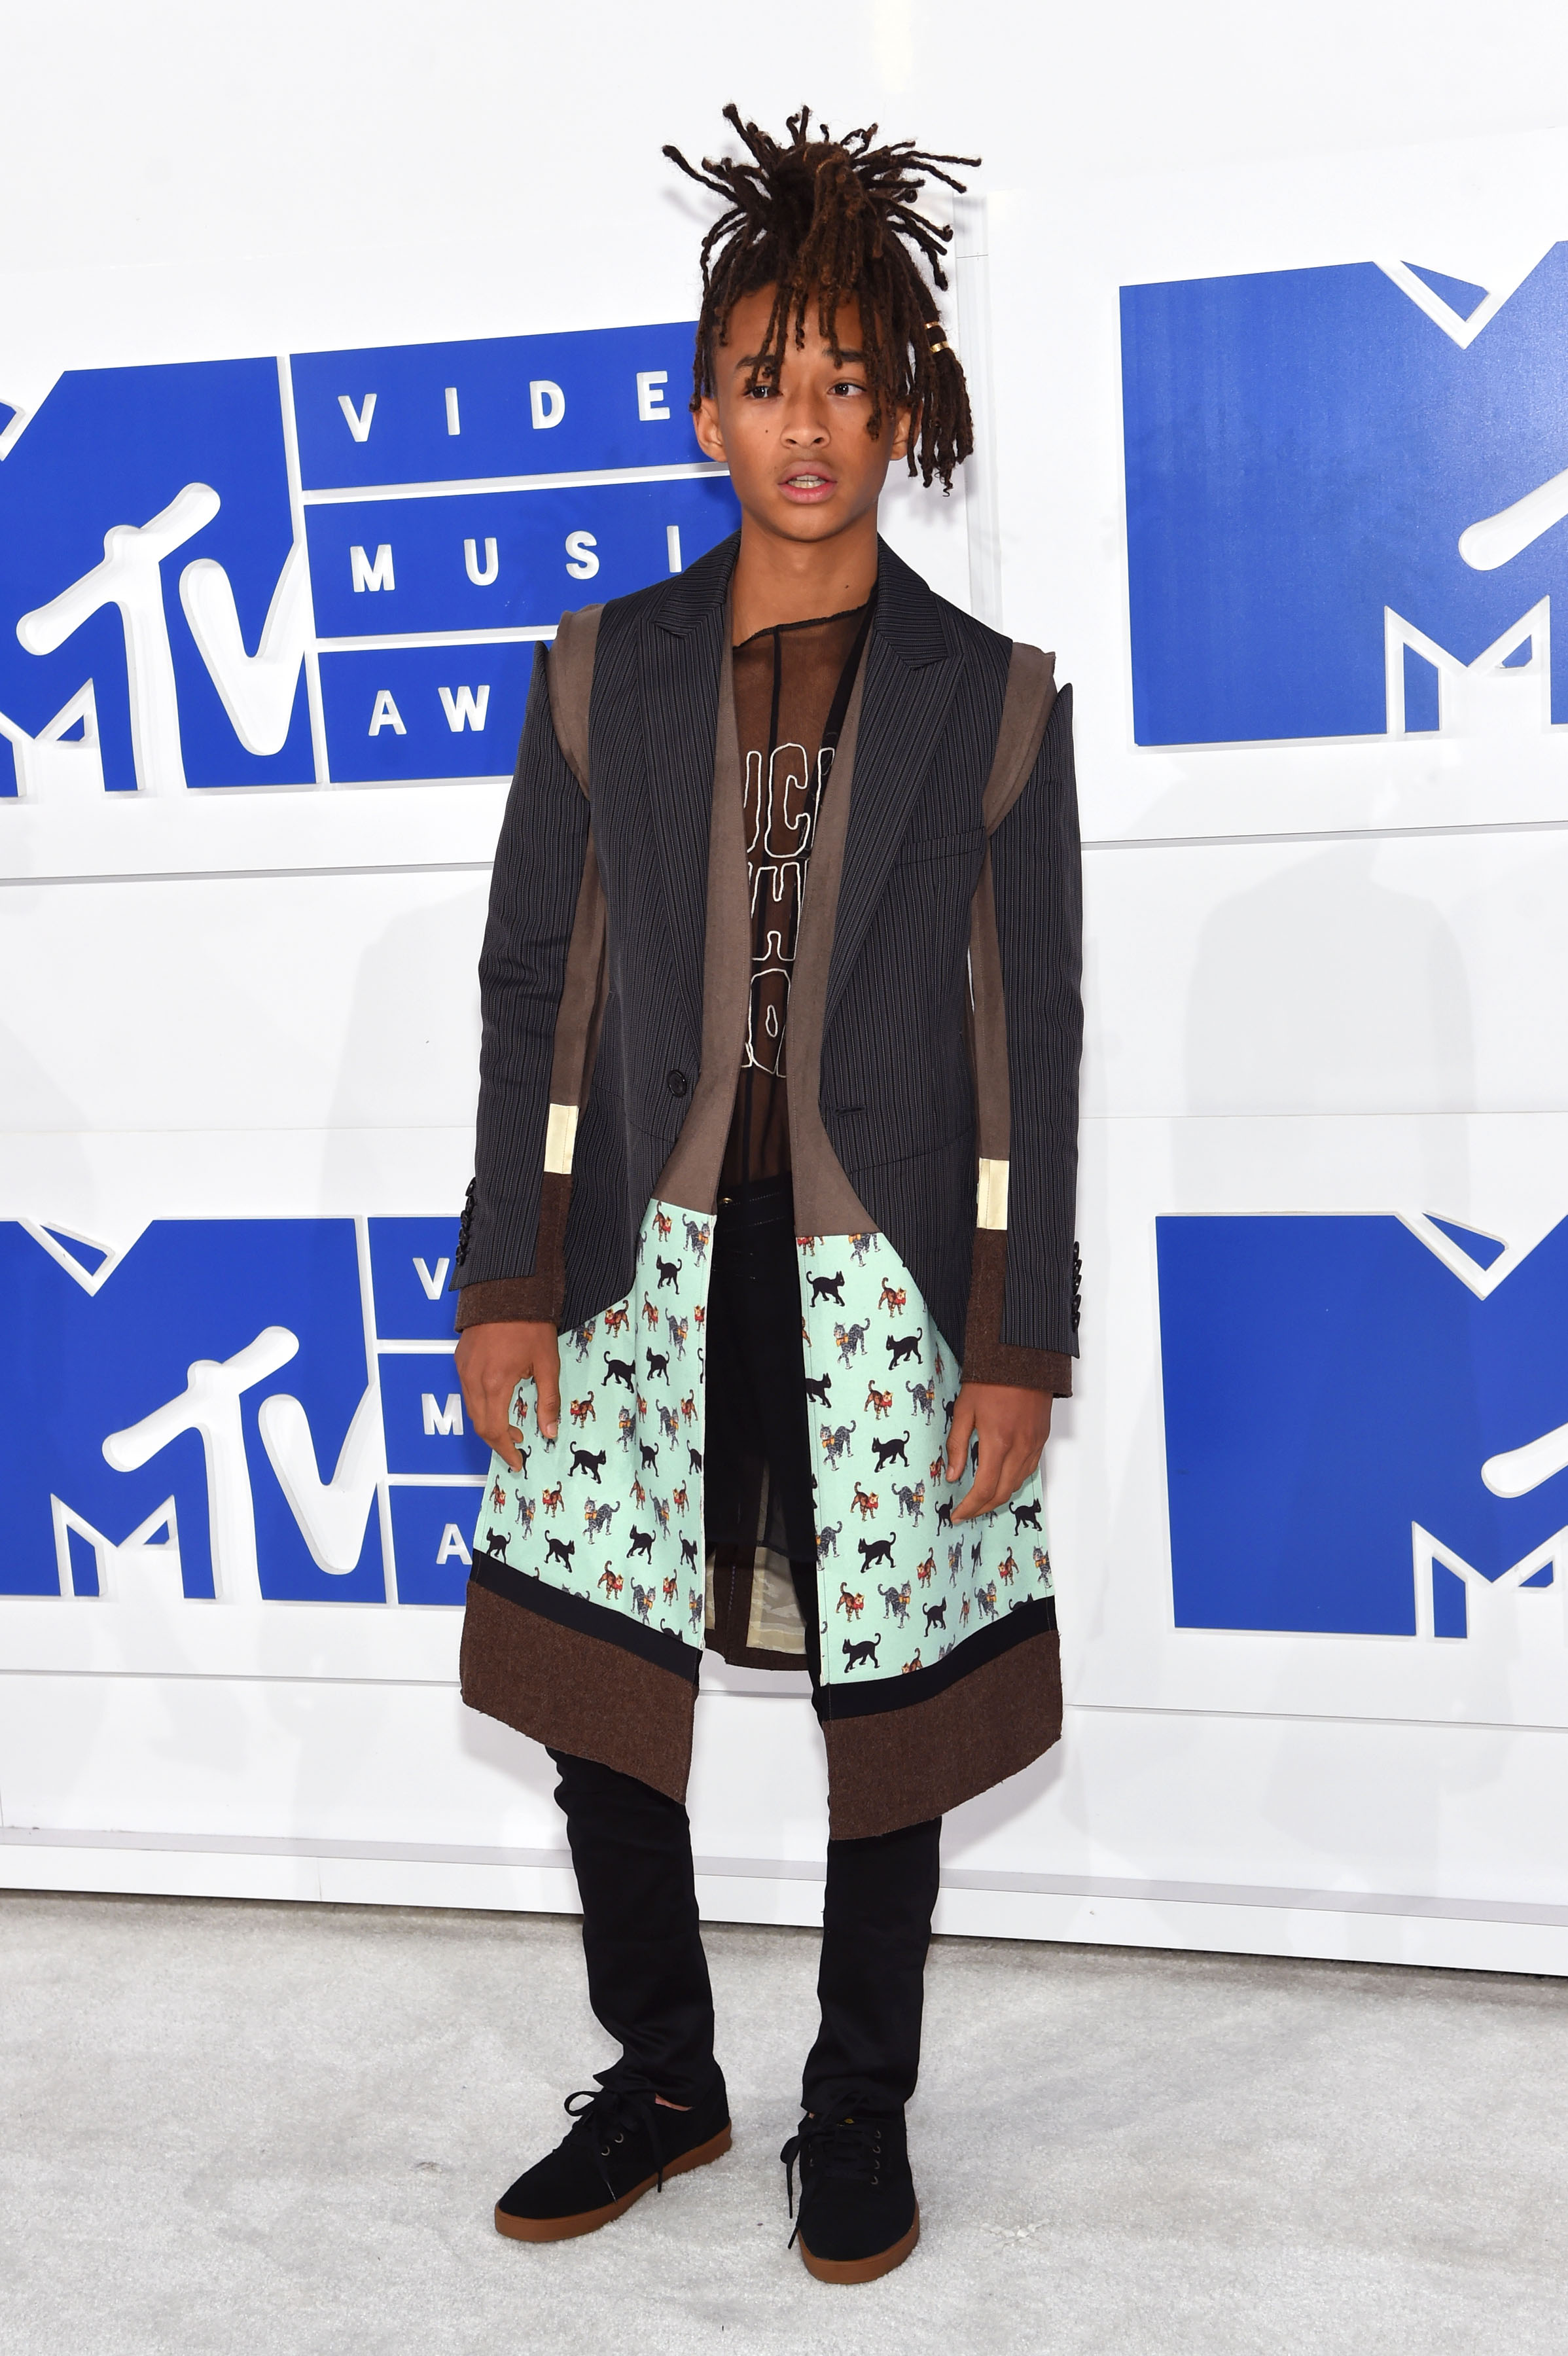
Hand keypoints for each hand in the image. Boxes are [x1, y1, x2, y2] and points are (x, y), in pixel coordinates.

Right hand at [455, 1319, 560, 1467]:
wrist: (507, 1288)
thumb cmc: (531, 1324)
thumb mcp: (548, 1364)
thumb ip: (548, 1401)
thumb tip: (550, 1432)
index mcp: (495, 1384)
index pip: (494, 1431)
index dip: (506, 1450)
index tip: (518, 1461)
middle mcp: (473, 1379)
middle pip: (479, 1424)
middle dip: (498, 1441)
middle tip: (518, 1445)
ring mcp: (463, 1369)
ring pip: (471, 1409)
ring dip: (489, 1423)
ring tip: (512, 1426)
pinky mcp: (460, 1358)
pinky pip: (467, 1391)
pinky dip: (481, 1405)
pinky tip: (498, 1400)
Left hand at [945, 1381, 1051, 1523]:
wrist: (1023, 1357)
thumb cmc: (991, 1379)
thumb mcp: (964, 1408)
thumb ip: (957, 1444)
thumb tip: (953, 1475)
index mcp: (998, 1442)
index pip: (984, 1489)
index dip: (970, 1507)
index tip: (957, 1514)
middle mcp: (1020, 1448)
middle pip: (1003, 1493)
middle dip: (983, 1508)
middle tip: (966, 1512)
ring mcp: (1034, 1444)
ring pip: (1017, 1484)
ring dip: (999, 1497)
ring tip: (980, 1500)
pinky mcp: (1042, 1438)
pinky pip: (1029, 1470)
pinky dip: (1013, 1481)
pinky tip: (1001, 1480)